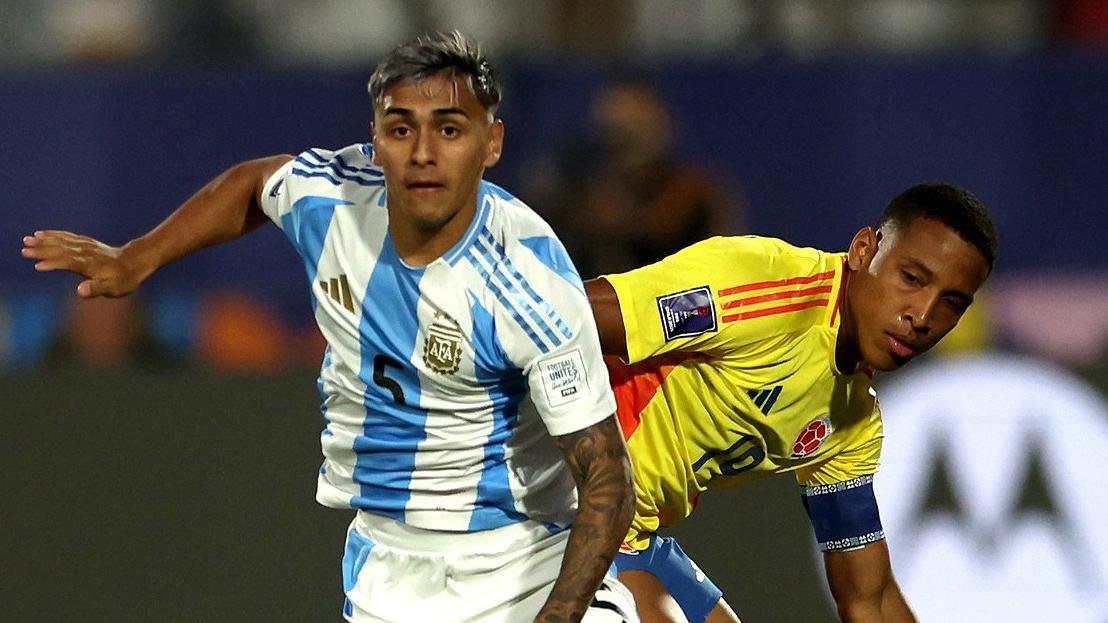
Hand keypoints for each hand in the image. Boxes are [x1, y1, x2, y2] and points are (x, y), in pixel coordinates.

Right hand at [21, 230, 147, 297]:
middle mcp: (86, 253)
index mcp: (90, 265)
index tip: (37, 265)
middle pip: (61, 250)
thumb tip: (80, 290)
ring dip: (45, 240)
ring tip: (29, 238)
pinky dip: (55, 234)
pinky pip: (68, 236)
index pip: (68, 263)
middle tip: (24, 248)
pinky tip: (43, 233)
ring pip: (63, 241)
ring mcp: (86, 246)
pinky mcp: (86, 243)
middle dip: (42, 249)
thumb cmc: (123, 280)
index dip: (54, 264)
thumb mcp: (113, 289)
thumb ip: (96, 289)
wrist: (135, 263)